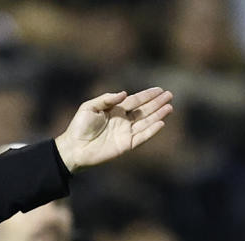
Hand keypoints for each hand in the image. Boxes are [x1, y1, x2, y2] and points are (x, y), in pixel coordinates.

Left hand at [56, 87, 173, 171]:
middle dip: (157, 103)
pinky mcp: (125, 145)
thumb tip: (125, 94)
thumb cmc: (79, 126)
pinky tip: (161, 123)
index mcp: (115, 110)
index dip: (148, 95)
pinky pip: (142, 137)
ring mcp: (125, 133)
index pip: (135, 101)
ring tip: (170, 107)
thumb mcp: (90, 106)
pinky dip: (151, 131)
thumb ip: (107, 98)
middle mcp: (123, 121)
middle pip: (144, 110)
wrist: (74, 147)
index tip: (160, 90)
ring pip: (146, 122)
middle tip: (170, 95)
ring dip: (158, 115)